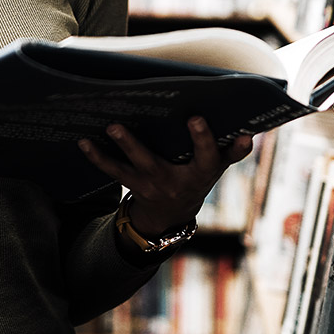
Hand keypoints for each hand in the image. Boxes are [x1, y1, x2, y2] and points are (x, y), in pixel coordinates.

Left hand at [78, 116, 253, 236]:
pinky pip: (113, 171)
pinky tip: (83, 141)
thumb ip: (233, 151)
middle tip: (141, 122)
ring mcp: (151, 183)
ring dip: (122, 146)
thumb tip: (250, 132)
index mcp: (201, 172)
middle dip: (147, 143)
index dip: (203, 139)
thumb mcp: (218, 167)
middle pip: (161, 162)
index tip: (197, 118)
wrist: (171, 215)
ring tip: (111, 126)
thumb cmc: (197, 178)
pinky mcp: (133, 183)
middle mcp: (175, 180)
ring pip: (133, 167)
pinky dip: (97, 156)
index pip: (207, 156)